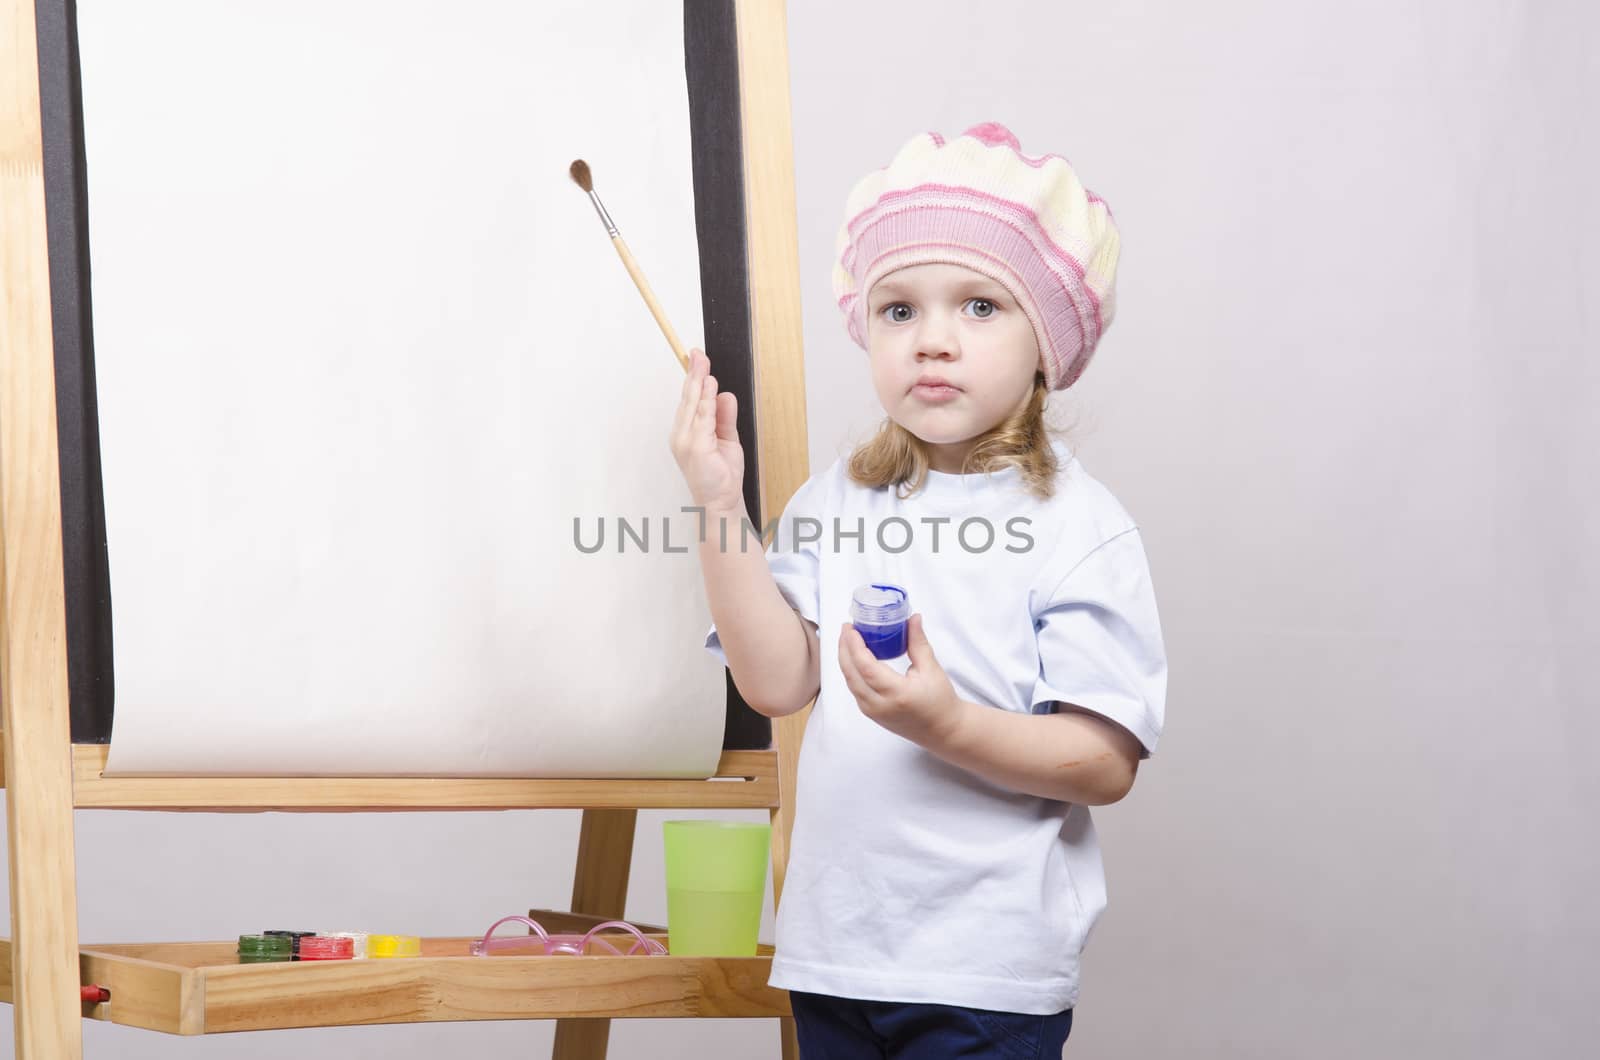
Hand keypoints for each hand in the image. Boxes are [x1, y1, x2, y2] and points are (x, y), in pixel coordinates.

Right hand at [669, 348, 743, 513]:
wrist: (721, 502)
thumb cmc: (720, 475)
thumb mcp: (726, 439)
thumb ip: (724, 416)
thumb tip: (725, 394)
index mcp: (686, 432)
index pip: (688, 400)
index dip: (693, 378)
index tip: (697, 359)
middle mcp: (682, 435)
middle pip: (687, 398)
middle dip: (693, 373)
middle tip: (697, 353)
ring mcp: (686, 441)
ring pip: (694, 404)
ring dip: (699, 382)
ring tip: (703, 363)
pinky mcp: (696, 447)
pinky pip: (703, 418)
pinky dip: (707, 400)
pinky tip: (711, 386)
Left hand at [838, 613, 962, 747]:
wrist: (942, 730)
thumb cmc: (940, 701)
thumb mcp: (931, 669)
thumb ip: (918, 642)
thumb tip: (912, 618)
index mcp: (897, 693)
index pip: (866, 666)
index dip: (854, 645)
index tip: (851, 628)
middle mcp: (880, 705)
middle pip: (851, 673)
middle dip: (844, 648)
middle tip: (847, 628)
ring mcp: (873, 712)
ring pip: (850, 682)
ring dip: (845, 659)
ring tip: (848, 639)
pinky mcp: (871, 714)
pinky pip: (854, 689)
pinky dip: (851, 671)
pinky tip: (854, 658)